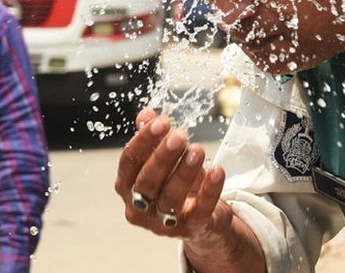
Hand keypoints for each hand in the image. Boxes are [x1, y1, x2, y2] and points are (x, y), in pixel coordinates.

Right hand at [115, 108, 231, 241]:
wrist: (200, 218)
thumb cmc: (175, 182)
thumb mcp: (163, 159)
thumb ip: (153, 138)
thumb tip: (147, 114)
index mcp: (127, 186)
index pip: (129, 162)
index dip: (144, 140)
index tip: (162, 121)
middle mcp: (139, 207)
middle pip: (147, 182)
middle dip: (163, 157)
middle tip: (179, 136)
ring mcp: (163, 223)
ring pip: (171, 198)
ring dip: (184, 172)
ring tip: (198, 150)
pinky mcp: (191, 230)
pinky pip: (200, 211)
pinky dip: (209, 191)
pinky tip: (217, 171)